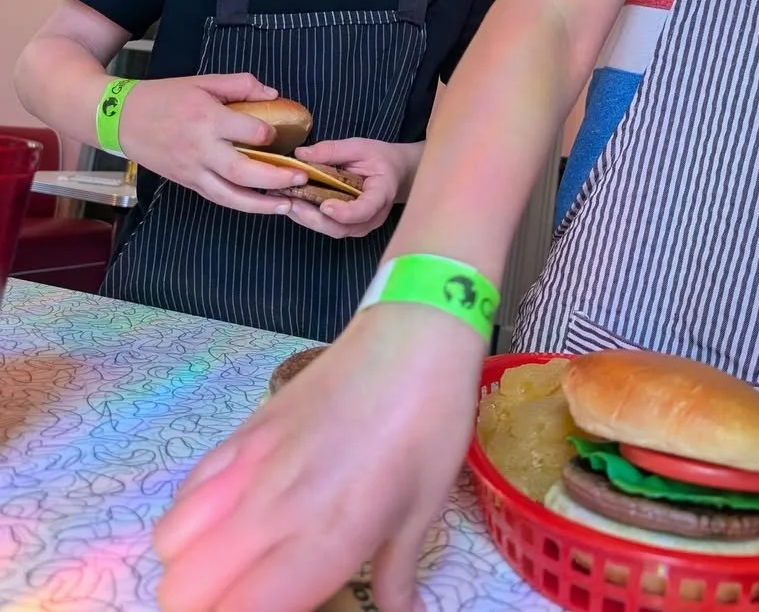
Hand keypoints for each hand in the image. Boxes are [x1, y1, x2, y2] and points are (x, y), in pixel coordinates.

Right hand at [120, 73, 310, 211]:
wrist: (120, 118)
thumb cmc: (164, 97)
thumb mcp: (203, 81)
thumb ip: (240, 85)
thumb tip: (273, 94)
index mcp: (207, 119)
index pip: (248, 132)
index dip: (270, 134)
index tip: (284, 134)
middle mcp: (201, 149)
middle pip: (243, 171)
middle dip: (276, 178)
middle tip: (301, 177)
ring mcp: (193, 170)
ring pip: (231, 195)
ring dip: (262, 204)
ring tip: (289, 204)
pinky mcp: (188, 183)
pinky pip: (218, 198)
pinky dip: (242, 205)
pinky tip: (262, 206)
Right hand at [154, 302, 484, 611]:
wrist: (413, 334)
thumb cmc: (430, 424)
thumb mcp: (424, 509)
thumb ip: (394, 576)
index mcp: (324, 537)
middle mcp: (271, 508)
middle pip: (181, 591)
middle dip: (208, 606)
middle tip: (254, 596)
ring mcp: (247, 464)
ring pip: (169, 544)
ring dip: (194, 565)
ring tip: (240, 560)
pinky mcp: (241, 429)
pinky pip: (185, 488)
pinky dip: (193, 515)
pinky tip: (234, 510)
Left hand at [284, 139, 422, 237]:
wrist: (394, 172)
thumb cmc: (379, 159)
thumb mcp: (360, 147)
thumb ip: (332, 150)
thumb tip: (300, 154)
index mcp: (381, 194)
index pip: (366, 210)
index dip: (345, 212)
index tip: (325, 206)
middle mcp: (372, 217)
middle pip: (343, 227)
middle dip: (315, 218)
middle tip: (292, 203)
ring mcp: (361, 225)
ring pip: (332, 230)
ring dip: (308, 220)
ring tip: (287, 203)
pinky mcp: (348, 226)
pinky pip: (328, 227)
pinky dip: (309, 218)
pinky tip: (293, 205)